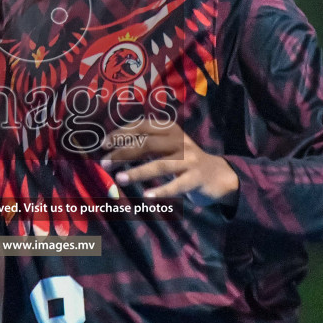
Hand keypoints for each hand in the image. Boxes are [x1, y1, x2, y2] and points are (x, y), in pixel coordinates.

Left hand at [99, 118, 238, 206]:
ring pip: (160, 165)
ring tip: (120, 179)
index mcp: (170, 130)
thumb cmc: (184, 161)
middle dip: (123, 153)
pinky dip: (161, 191)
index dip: (122, 133)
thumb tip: (112, 148)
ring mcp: (190, 160)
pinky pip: (177, 185)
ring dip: (138, 172)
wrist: (217, 175)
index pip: (142, 126)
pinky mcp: (196, 178)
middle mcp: (180, 142)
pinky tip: (147, 196)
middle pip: (147, 145)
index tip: (104, 144)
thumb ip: (145, 144)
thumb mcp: (167, 147)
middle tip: (104, 163)